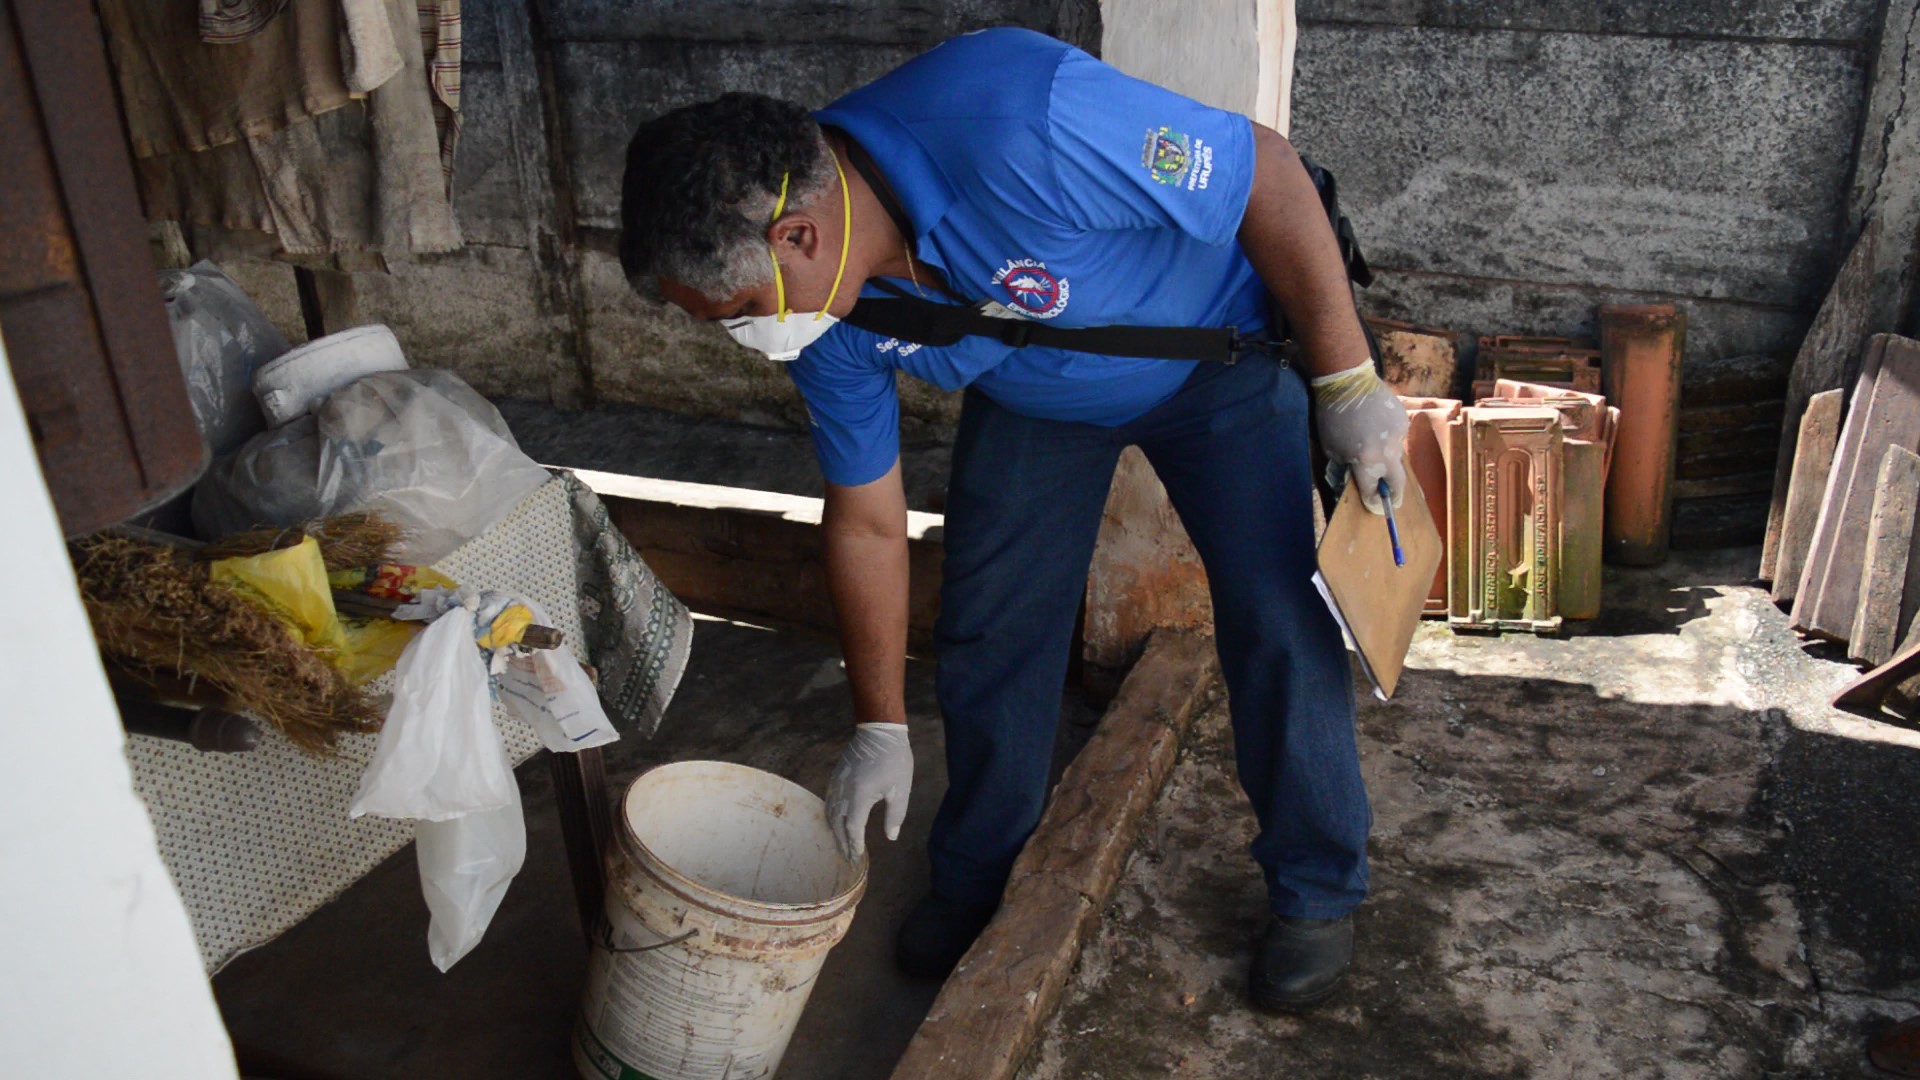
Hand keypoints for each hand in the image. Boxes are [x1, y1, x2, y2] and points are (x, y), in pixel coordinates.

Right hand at [824, 723, 911, 860]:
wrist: (879, 732)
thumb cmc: (894, 760)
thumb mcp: (900, 789)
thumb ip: (895, 815)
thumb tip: (891, 837)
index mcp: (861, 796)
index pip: (853, 828)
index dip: (854, 844)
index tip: (856, 857)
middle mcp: (844, 792)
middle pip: (838, 824)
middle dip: (843, 843)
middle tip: (848, 858)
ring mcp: (837, 783)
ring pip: (830, 814)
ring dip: (835, 831)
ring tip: (841, 844)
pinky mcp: (835, 777)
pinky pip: (828, 801)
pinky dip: (830, 816)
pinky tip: (835, 822)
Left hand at [1310, 360, 1409, 513]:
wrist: (1348, 381)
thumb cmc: (1333, 417)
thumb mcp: (1331, 449)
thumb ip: (1346, 467)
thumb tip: (1354, 480)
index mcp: (1367, 461)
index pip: (1373, 490)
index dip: (1373, 501)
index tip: (1375, 508)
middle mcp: (1388, 452)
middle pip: (1398, 482)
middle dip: (1395, 494)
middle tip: (1393, 501)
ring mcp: (1399, 436)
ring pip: (1397, 457)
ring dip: (1387, 460)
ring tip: (1372, 447)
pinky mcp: (1404, 422)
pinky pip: (1398, 438)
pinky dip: (1388, 439)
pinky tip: (1376, 428)